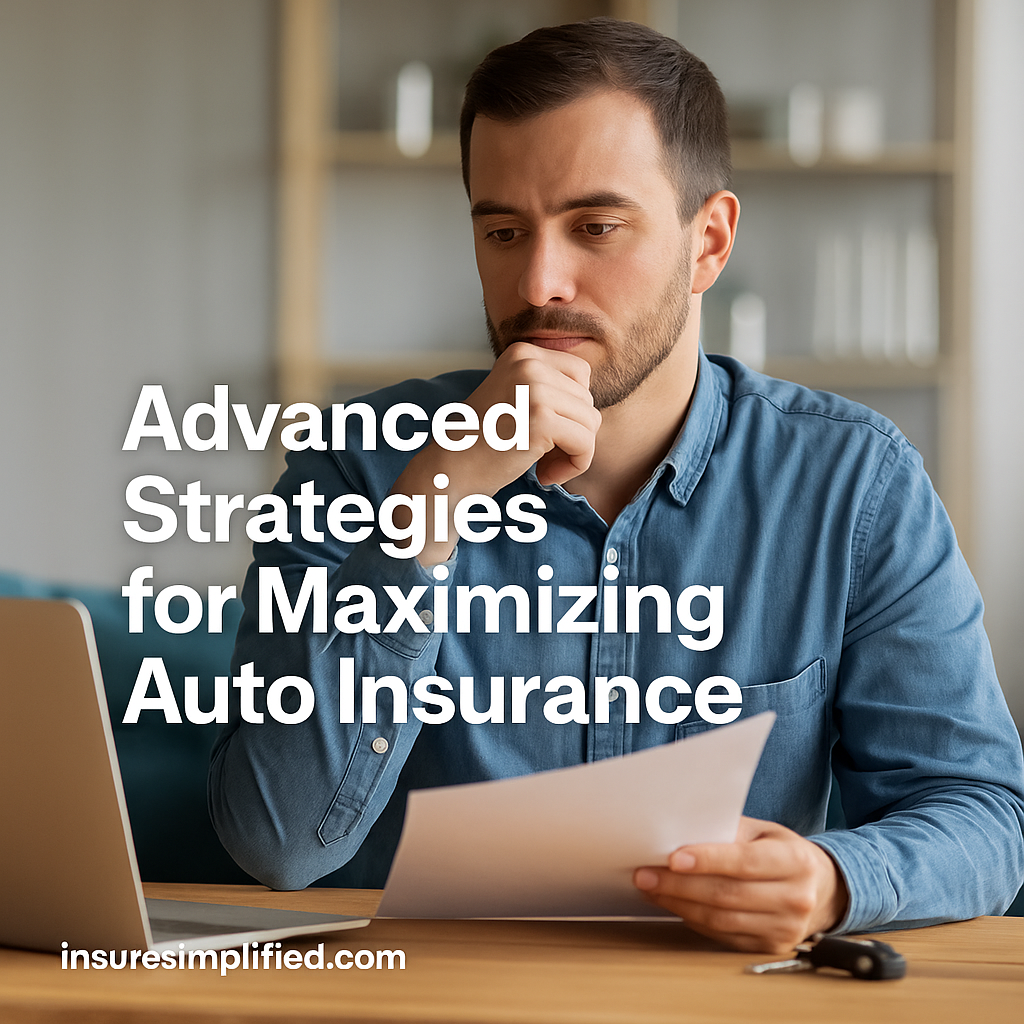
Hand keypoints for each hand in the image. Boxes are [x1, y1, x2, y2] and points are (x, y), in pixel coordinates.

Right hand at [392, 342, 601, 563]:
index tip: (545, 434)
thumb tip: (592, 397)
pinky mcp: (541, 420)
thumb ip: (547, 387)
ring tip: (544, 466)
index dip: (572, 409)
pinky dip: (574, 465)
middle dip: (573, 434)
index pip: (581, 374)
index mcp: (522, 353)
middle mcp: (529, 363)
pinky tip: (546, 475)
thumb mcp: (514, 397)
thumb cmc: (483, 442)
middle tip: (542, 456)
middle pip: (588, 400)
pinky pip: (585, 444)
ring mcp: (535, 389)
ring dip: (574, 452)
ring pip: (591, 422)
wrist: (449, 470)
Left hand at [633, 816, 848, 953]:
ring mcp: (785, 928)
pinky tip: (673, 904)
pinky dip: (693, 919)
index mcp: (795, 861)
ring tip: (651, 888)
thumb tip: (680, 833)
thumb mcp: (763, 831)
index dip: (707, 860)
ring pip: (721, 919)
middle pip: (727, 894)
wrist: (821, 888)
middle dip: (679, 885)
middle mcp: (795, 898)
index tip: (672, 857)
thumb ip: (728, 830)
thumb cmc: (782, 852)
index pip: (745, 861)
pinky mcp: (770, 947)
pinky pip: (723, 936)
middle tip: (645, 874)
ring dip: (679, 904)